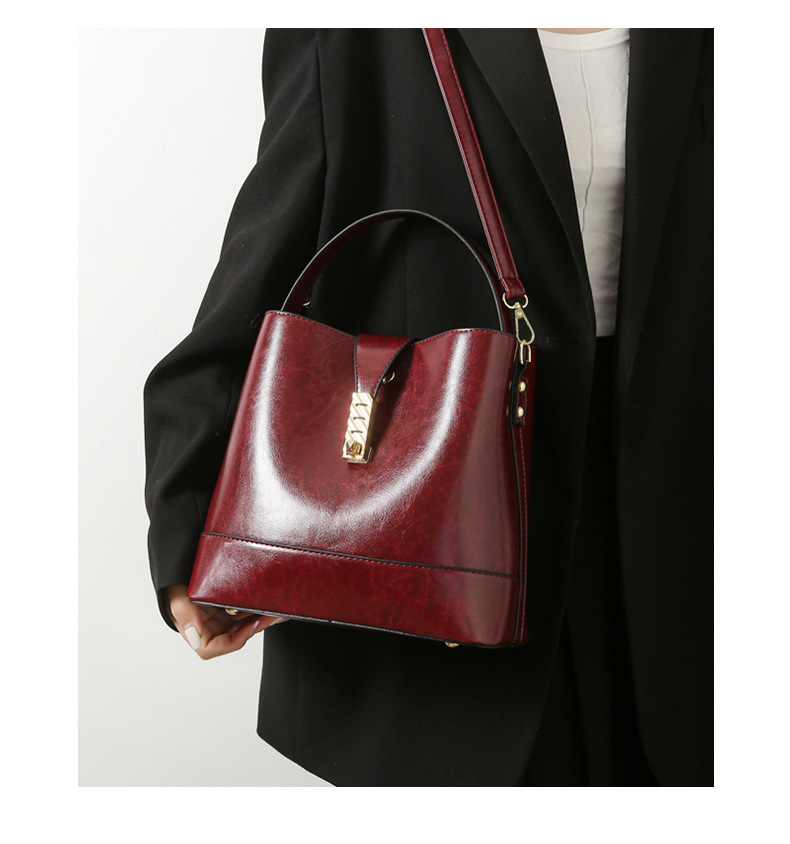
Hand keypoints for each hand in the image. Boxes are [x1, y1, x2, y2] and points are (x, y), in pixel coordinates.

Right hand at [167, 585, 287, 659]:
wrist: (179, 566)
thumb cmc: (175, 584)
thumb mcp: (177, 597)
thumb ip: (183, 613)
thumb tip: (194, 635)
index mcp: (196, 633)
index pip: (217, 647)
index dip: (237, 639)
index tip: (253, 624)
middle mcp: (209, 629)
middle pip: (236, 635)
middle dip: (256, 626)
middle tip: (273, 614)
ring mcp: (219, 619)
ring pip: (242, 624)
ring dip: (259, 618)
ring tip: (276, 608)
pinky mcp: (226, 608)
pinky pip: (243, 612)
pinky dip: (255, 609)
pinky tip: (268, 601)